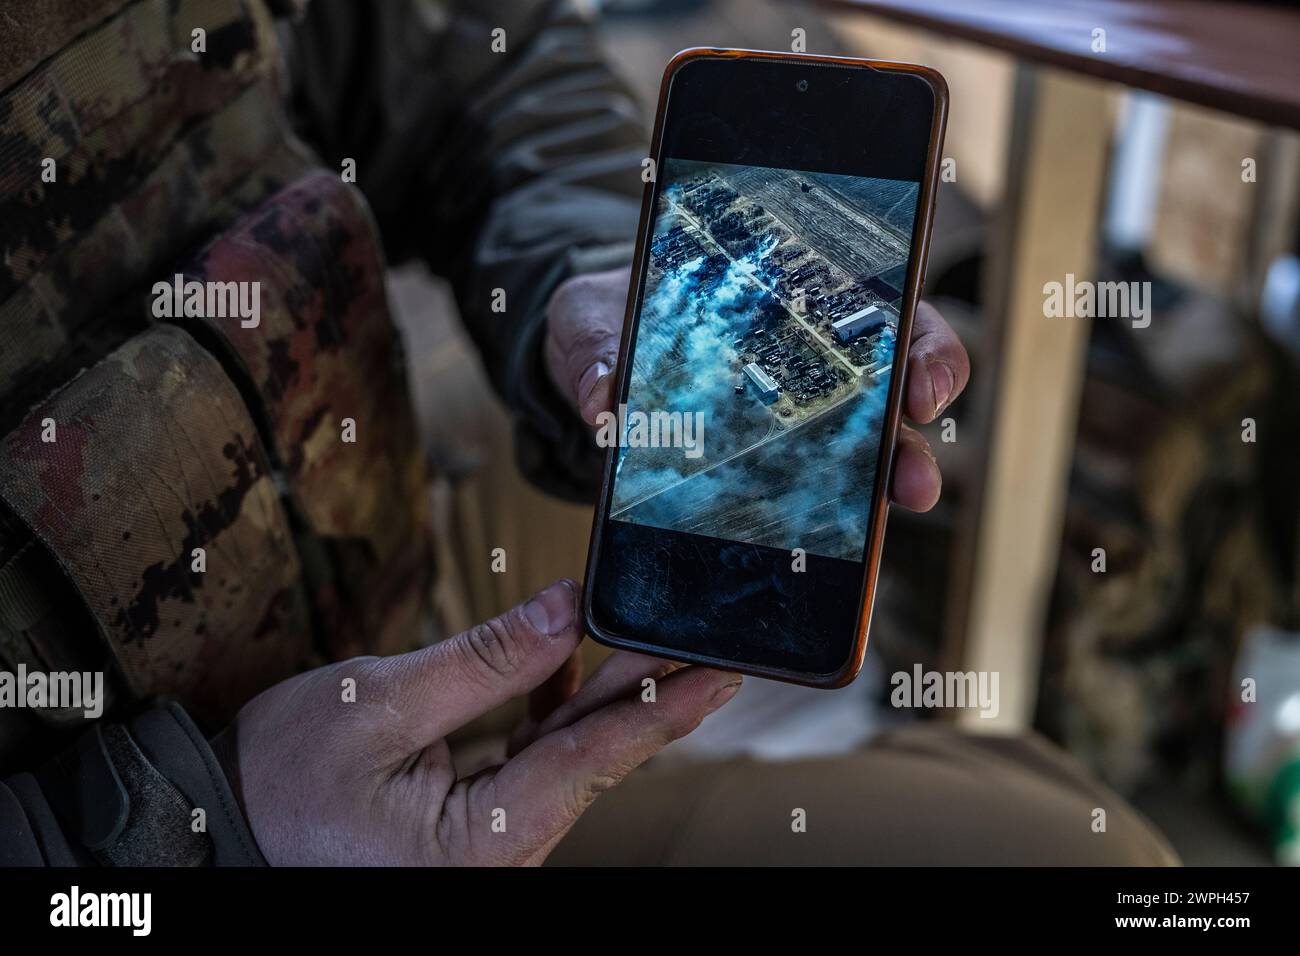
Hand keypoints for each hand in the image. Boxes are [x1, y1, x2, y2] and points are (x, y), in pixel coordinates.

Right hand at [213, 579, 740, 865]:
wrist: (216, 827)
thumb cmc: (278, 782)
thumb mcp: (381, 704)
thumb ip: (487, 660)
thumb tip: (566, 612)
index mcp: (485, 838)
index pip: (597, 759)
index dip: (665, 706)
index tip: (720, 669)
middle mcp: (502, 850)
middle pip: (593, 755)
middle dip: (646, 689)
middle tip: (697, 631)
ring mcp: (491, 839)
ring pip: (568, 755)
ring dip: (603, 693)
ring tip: (643, 632)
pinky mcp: (476, 821)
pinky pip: (533, 762)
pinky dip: (552, 711)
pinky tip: (565, 667)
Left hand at [544, 267, 969, 511]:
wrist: (588, 360)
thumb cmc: (608, 314)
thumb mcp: (592, 314)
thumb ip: (596, 344)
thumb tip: (603, 401)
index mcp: (789, 301)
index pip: (885, 313)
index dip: (921, 348)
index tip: (917, 388)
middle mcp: (810, 365)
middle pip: (894, 396)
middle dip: (915, 440)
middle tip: (914, 480)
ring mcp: (793, 425)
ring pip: (864, 458)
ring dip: (885, 492)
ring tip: (884, 528)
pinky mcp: (762, 474)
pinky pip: (807, 503)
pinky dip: (823, 530)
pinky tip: (821, 554)